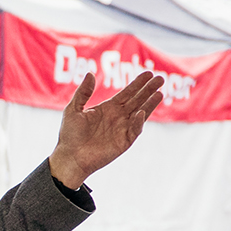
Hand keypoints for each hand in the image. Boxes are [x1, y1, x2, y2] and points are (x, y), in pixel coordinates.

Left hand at [48, 70, 164, 188]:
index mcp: (108, 108)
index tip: (148, 73)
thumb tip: (90, 73)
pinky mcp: (124, 142)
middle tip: (160, 78)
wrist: (70, 157)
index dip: (138, 83)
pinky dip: (138, 122)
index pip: (127, 93)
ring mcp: (122, 129)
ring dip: (150, 103)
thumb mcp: (73, 109)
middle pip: (137, 100)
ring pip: (140, 113)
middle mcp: (118, 117)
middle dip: (148, 90)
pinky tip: (141, 112)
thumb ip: (83, 92)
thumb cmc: (69, 135)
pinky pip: (134, 130)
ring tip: (160, 92)